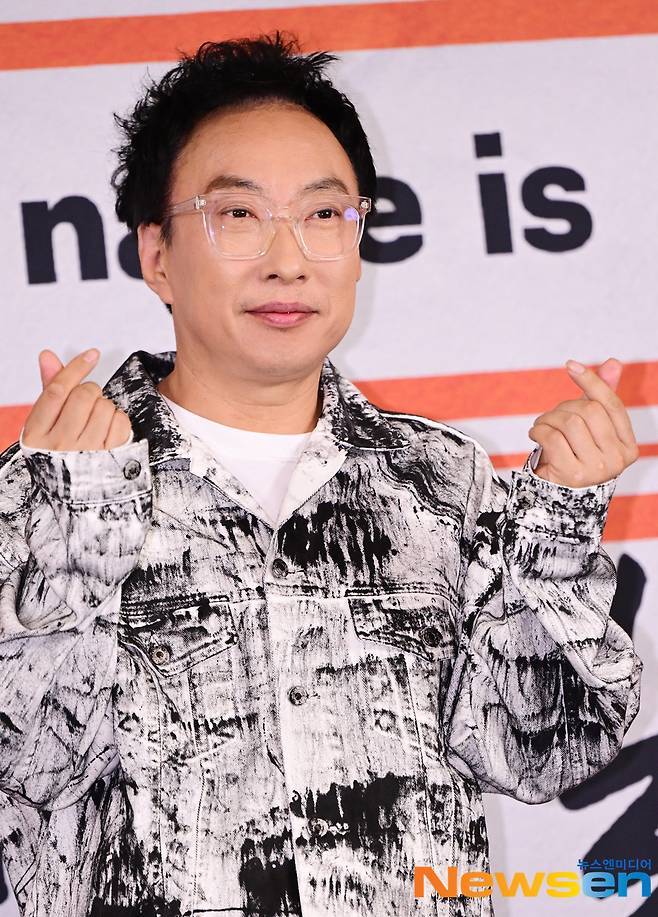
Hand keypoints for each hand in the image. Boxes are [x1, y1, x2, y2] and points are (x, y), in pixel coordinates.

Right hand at [21, 349, 132, 450]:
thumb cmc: (59, 451)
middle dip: (91, 391)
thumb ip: (50, 388)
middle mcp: (59, 445)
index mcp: (36, 433)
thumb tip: (48, 356)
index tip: (92, 355)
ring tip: (96, 420)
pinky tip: (108, 430)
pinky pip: (121, 422)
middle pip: (83, 395)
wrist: (73, 491)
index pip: (57, 390)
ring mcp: (85, 454)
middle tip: (88, 403)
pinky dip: (118, 420)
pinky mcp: (109, 459)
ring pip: (105, 406)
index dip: (76, 368)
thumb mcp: (46, 423)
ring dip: (105, 406)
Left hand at [528, 357, 638, 486]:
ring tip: (541, 426)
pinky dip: (538, 431)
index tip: (570, 365)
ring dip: (548, 419)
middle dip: (563, 407)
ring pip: (569, 421)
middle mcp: (617, 459)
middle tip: (551, 417)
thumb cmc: (577, 457)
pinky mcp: (571, 474)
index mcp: (628, 447)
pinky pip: (551, 437)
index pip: (612, 405)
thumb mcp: (591, 430)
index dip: (591, 382)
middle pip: (588, 410)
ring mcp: (596, 469)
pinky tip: (535, 436)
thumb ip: (602, 398)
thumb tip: (614, 362)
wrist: (558, 497)